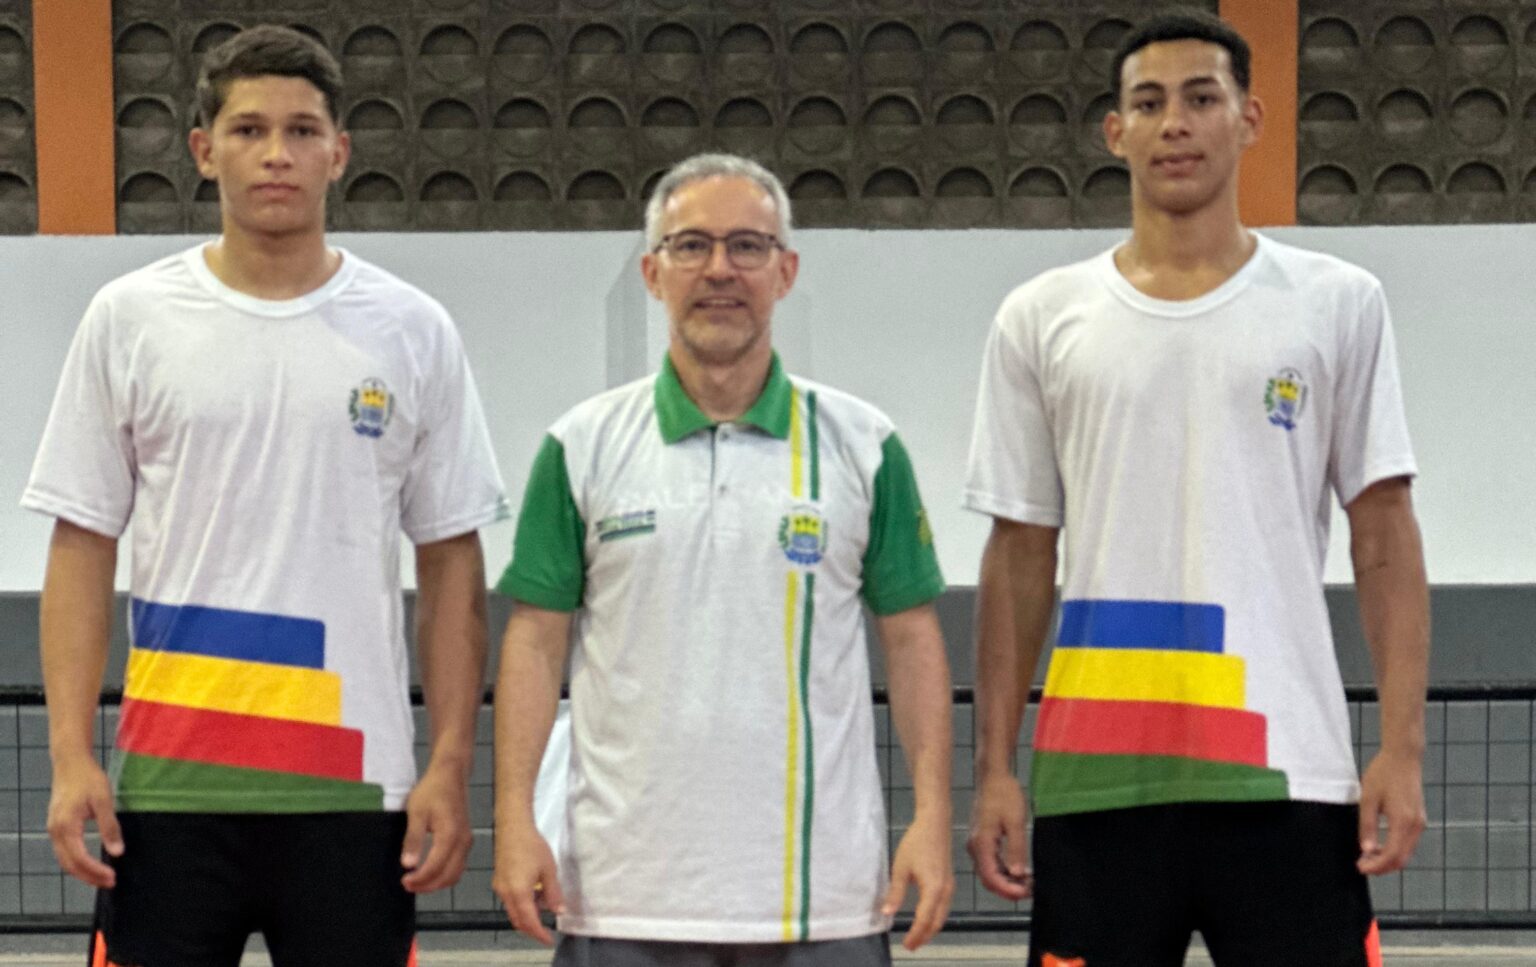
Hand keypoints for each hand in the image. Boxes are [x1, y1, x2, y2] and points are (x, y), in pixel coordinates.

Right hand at [47, 754, 121, 887]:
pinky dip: (76, 862)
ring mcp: (53, 830)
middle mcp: (55, 832)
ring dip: (82, 872)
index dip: (95, 872)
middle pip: (69, 865)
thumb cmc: (89, 779)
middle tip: (110, 882)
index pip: (80, 859)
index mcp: (66, 827)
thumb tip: (117, 852)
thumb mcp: (104, 801)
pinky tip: (90, 864)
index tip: (112, 878)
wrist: (71, 762)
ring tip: (102, 877)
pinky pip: (64, 851)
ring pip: (65, 860)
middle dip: (89, 877)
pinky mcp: (57, 826)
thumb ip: (110, 827)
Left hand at [400, 761, 471, 892]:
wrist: (450, 774)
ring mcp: (467, 841)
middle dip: (428, 885)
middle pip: (448, 876)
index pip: (435, 867)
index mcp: (450, 835)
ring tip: (417, 882)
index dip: (419, 879)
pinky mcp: (466, 839)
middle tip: (407, 885)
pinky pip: (458, 865)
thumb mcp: (416, 812)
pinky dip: (445, 874)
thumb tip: (408, 864)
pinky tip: (430, 872)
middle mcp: (463, 841)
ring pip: (456, 873)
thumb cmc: (432, 790)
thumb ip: (413, 839)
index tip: (404, 880)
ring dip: (437, 883)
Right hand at [492, 820, 563, 945]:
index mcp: (519, 893)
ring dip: (527, 915)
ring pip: (513, 911)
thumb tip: (559, 910)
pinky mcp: (499, 880)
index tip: (549, 940)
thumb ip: (554, 893)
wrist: (513, 826)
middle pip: (518, 920)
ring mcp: (500, 887)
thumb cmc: (532, 845)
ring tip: (544, 906)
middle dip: (531, 928)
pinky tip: (534, 893)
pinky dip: (522, 904)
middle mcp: (505, 893)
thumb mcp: (549, 870)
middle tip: (546, 931)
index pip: (529, 922)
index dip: (539, 934)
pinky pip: (509, 900)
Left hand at [880, 809, 953, 950]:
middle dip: (925, 936)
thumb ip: (895, 892)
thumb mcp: (901, 868)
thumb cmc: (916, 843)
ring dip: (931, 928)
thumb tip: (886, 913)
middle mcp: (945, 891)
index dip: (915, 935)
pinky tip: (926, 918)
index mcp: (933, 889)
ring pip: (942, 916)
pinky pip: (944, 907)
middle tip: (911, 945)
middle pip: (937, 922)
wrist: (935, 823)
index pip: (924, 920)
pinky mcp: (948, 881)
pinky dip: (935, 918)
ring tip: (917, 936)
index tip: (906, 945)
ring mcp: (949, 887)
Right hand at [967, 771, 1031, 899]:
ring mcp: (978, 844)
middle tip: (1030, 891)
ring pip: (990, 872)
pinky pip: (991, 862)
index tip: (1026, 893)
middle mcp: (976, 847)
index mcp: (982, 844)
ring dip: (1007, 881)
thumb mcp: (1016, 822)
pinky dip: (1004, 870)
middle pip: (988, 879)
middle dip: (1008, 889)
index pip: (991, 877)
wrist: (993, 776)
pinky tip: (1020, 871)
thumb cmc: (1004, 794)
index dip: (1008, 890)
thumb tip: (1018, 874)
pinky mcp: (983, 840)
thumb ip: (1016, 849)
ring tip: (1028, 883)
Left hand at [1357, 748, 1425, 874]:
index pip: (1392, 856)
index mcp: (1403, 822)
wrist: (1403, 757)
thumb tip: (1367, 850)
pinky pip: (1408, 842)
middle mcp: (1415, 825)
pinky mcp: (1418, 819)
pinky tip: (1379, 846)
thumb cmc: (1383, 774)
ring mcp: (1419, 822)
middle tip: (1362, 866)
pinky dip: (1395, 850)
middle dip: (1382, 867)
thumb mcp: (1368, 799)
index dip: (1376, 866)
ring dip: (1388, 859)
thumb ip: (1368, 826)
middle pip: (1402, 859)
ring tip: (1367, 857)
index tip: (1360, 868)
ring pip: (1406, 852)